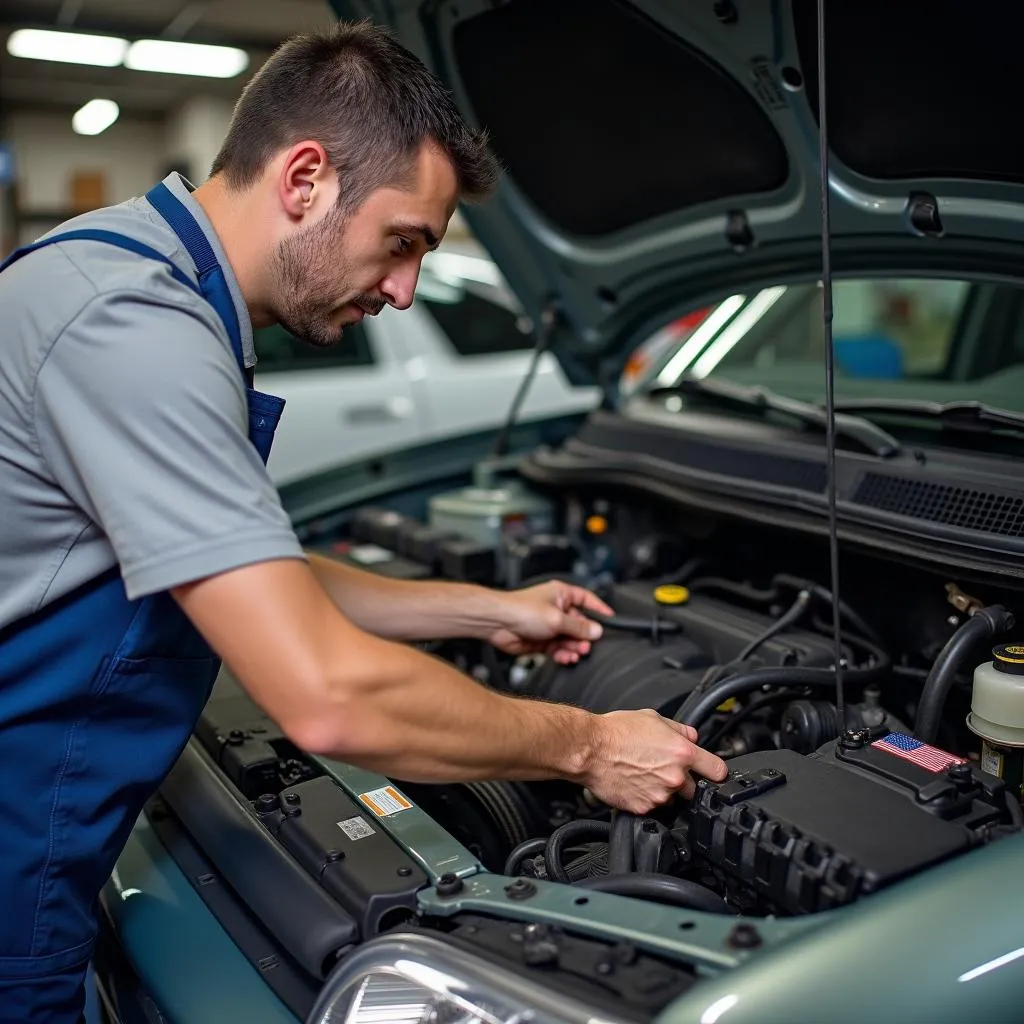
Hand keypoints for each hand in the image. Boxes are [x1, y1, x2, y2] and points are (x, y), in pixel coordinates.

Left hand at [485, 581, 613, 664]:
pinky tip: (566, 657)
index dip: (599, 610)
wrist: (497, 623)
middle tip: (587, 645)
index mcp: (561, 595)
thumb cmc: (520, 610)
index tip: (610, 620)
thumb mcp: (556, 618)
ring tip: (576, 653)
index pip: (587, 600)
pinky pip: (558, 648)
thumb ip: (578, 627)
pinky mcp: (541, 640)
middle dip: (584, 636)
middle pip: (579, 624)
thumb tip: (596, 630)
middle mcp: (556, 609)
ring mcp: (549, 625)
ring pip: (569, 639)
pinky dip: (563, 654)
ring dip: (574, 647)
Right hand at [581, 710, 727, 812]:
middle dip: (684, 781)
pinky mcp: (643, 807)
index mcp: (682, 753)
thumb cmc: (616, 732)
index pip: (717, 770)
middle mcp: (674, 776)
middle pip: (694, 788)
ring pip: (671, 798)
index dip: (716, 772)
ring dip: (663, 789)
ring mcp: (659, 795)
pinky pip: (651, 806)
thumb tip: (692, 735)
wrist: (589, 750)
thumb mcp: (653, 718)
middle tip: (663, 768)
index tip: (714, 774)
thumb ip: (679, 729)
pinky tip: (633, 783)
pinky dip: (645, 797)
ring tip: (643, 773)